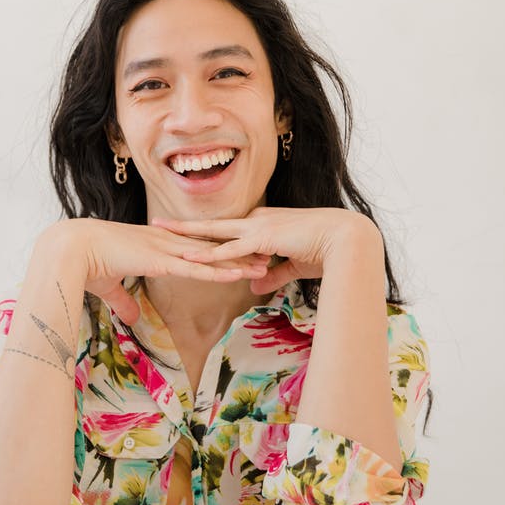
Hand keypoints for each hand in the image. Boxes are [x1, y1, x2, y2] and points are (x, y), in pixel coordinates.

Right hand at [41, 218, 270, 324]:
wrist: (70, 250)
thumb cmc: (83, 265)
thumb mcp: (109, 287)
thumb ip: (125, 301)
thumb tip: (133, 318)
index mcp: (152, 244)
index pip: (192, 247)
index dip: (216, 250)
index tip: (238, 251)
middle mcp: (163, 242)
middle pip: (209, 247)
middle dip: (237, 252)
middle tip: (264, 253)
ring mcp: (163, 249)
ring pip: (209, 256)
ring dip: (237, 261)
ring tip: (263, 264)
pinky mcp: (160, 260)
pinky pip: (195, 268)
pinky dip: (218, 270)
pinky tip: (238, 274)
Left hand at [151, 207, 381, 294]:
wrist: (346, 239)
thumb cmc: (326, 251)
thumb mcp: (294, 265)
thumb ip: (272, 273)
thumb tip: (254, 283)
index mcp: (264, 224)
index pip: (228, 229)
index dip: (205, 231)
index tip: (184, 231)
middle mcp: (257, 221)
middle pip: (212, 224)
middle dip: (184, 225)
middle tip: (158, 223)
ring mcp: (258, 228)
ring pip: (213, 232)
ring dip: (186, 235)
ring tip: (160, 232)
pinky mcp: (262, 239)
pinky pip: (228, 249)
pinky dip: (207, 254)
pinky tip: (186, 257)